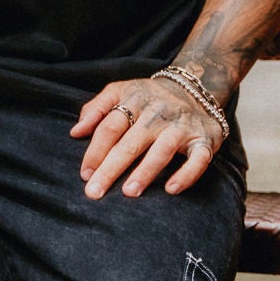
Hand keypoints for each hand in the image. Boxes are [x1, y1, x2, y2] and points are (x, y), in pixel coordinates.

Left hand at [71, 77, 221, 199]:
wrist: (195, 88)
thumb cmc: (149, 97)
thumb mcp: (120, 92)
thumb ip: (95, 109)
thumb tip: (75, 132)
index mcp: (134, 100)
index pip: (110, 127)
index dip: (95, 151)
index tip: (85, 174)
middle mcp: (157, 113)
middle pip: (130, 142)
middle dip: (111, 168)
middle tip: (94, 191)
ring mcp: (182, 126)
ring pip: (162, 150)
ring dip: (145, 171)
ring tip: (129, 192)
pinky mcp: (204, 139)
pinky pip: (198, 159)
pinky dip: (187, 174)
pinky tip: (171, 189)